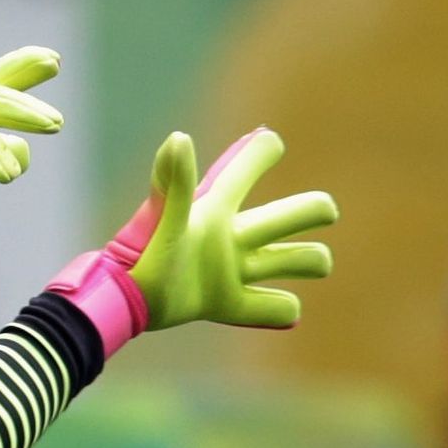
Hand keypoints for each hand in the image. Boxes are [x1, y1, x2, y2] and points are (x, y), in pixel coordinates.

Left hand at [48, 128, 336, 355]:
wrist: (122, 302)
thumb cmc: (140, 255)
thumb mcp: (163, 217)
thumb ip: (174, 181)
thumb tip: (179, 138)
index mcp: (217, 210)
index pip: (246, 168)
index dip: (262, 152)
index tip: (271, 144)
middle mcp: (231, 237)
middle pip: (290, 216)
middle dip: (314, 210)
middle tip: (325, 212)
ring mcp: (231, 271)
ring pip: (291, 260)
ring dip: (310, 260)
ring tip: (319, 264)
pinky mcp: (225, 303)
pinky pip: (267, 307)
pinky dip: (283, 309)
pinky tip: (290, 310)